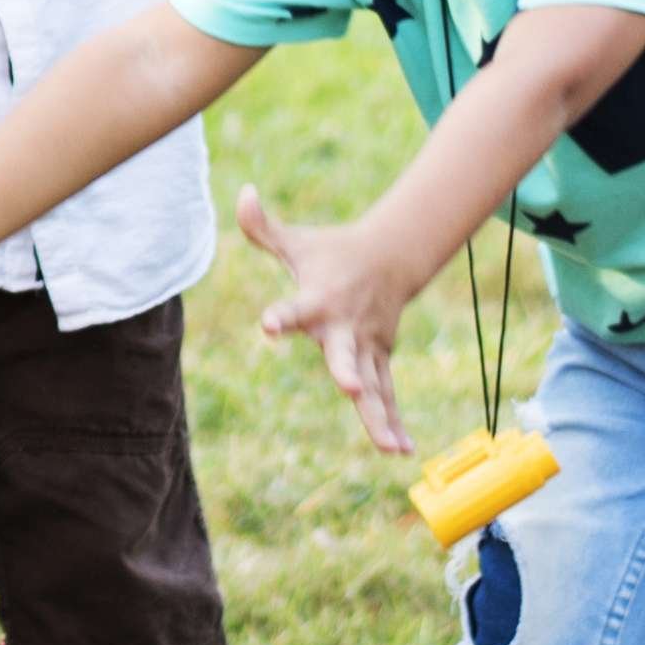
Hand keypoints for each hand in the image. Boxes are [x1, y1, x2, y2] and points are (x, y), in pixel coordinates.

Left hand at [241, 185, 420, 454]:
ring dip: (379, 415)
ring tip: (390, 449)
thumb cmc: (333, 253)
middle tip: (349, 387)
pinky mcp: (379, 359)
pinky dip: (393, 420)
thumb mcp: (297, 241)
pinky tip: (401, 451)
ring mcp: (366, 346)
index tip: (268, 326)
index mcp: (318, 300)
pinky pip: (387, 394)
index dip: (280, 317)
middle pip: (344, 354)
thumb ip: (263, 226)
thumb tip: (242, 193)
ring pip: (374, 385)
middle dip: (346, 371)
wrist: (391, 257)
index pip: (293, 310)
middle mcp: (344, 327)